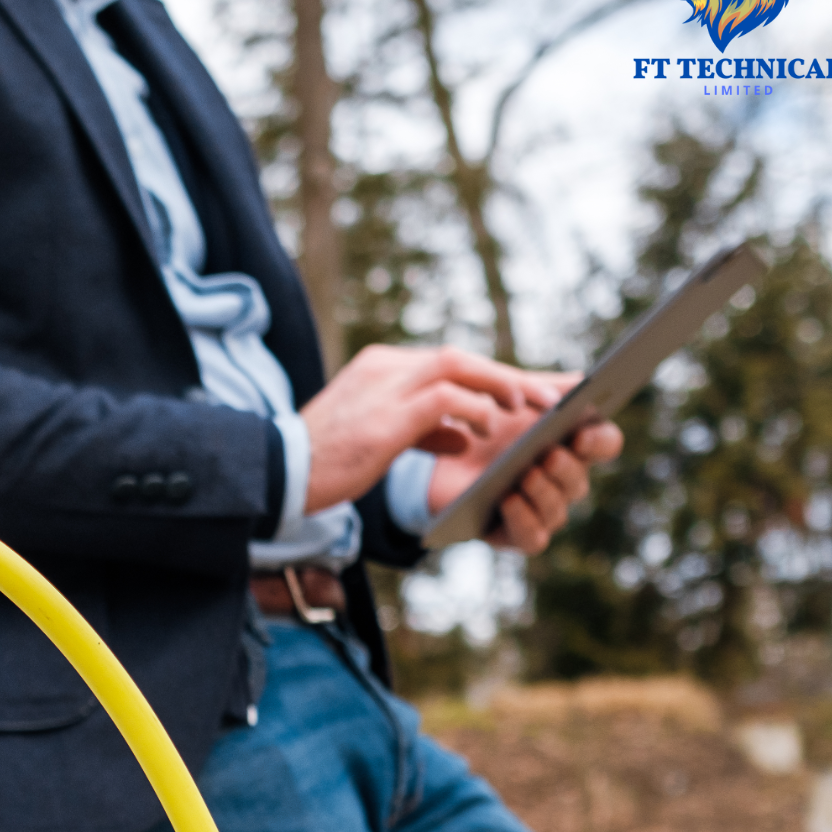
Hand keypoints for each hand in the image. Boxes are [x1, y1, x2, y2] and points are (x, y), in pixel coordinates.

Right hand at [300, 345, 535, 512]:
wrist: (278, 474)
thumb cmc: (327, 462)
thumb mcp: (378, 439)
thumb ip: (421, 430)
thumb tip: (459, 437)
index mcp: (381, 368)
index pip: (450, 363)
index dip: (493, 376)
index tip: (532, 389)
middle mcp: (384, 367)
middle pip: (460, 358)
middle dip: (509, 377)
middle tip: (553, 395)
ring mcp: (383, 388)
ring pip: (458, 366)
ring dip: (501, 385)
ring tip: (534, 407)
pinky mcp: (385, 417)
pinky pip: (444, 399)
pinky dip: (473, 410)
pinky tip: (489, 427)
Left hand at [424, 371, 623, 553]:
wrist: (439, 453)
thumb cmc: (484, 422)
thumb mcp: (509, 397)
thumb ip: (542, 388)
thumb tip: (578, 379)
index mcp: (572, 444)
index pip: (605, 444)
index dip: (600, 440)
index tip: (581, 433)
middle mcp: (563, 481)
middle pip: (579, 481)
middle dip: (566, 468)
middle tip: (548, 454)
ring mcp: (541, 510)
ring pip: (557, 510)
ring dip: (543, 492)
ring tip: (525, 475)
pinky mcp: (515, 534)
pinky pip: (532, 537)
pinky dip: (524, 520)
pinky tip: (508, 499)